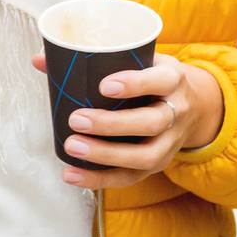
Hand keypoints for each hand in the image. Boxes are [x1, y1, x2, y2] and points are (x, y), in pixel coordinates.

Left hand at [29, 51, 224, 190]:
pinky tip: (72, 174)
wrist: (196, 105)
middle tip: (76, 120)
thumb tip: (40, 58)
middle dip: (112, 124)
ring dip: (106, 155)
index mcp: (173, 79)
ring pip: (145, 156)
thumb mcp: (139, 59)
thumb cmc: (153, 77)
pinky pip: (132, 177)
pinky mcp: (159, 164)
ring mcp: (170, 142)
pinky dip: (100, 179)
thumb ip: (94, 57)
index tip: (105, 85)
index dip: (135, 84)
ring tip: (72, 147)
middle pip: (151, 123)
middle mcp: (177, 112)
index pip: (160, 81)